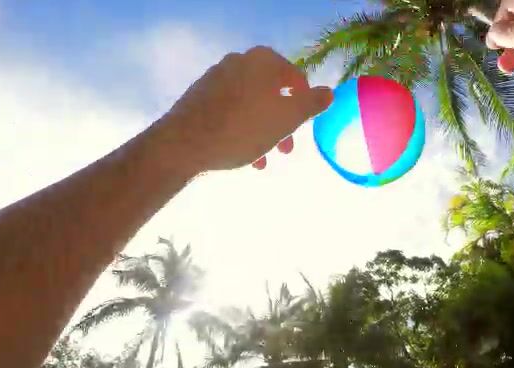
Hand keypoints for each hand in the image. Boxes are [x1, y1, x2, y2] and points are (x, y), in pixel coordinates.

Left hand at [153, 46, 332, 174]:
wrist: (184, 143)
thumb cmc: (243, 128)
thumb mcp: (287, 119)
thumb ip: (311, 104)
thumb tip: (329, 92)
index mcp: (263, 61)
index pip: (296, 78)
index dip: (305, 104)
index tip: (303, 128)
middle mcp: (239, 62)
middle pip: (272, 93)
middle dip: (282, 123)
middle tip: (285, 150)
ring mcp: (217, 78)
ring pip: (251, 106)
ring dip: (262, 132)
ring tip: (262, 159)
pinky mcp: (200, 97)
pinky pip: (230, 111)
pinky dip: (241, 129)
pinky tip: (242, 154)